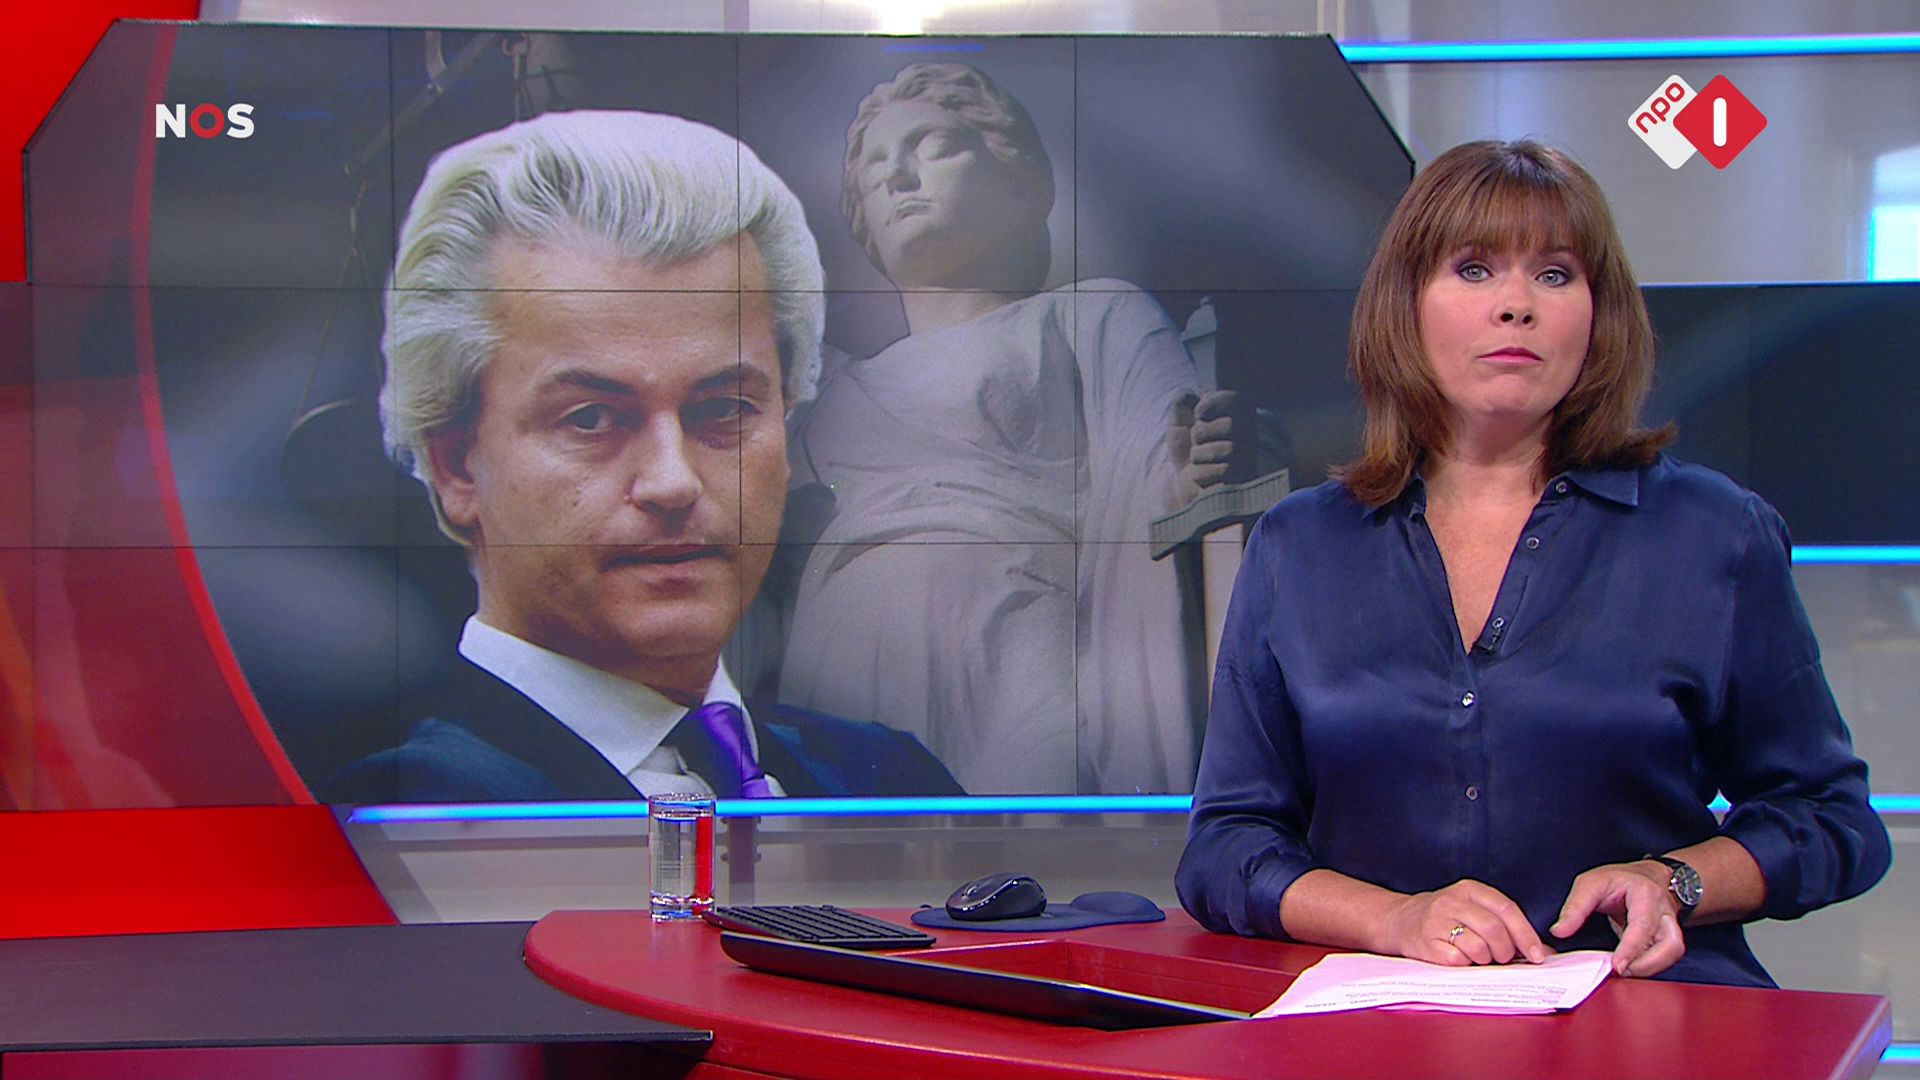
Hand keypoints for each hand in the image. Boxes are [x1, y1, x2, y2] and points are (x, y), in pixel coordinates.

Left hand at [1168, 390, 1238, 505]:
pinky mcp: (1240, 482)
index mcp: (1238, 415)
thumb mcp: (1179, 421)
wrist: (1183, 483)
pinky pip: (1220, 472)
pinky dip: (1201, 474)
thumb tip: (1187, 394)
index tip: (1198, 413)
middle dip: (1201, 433)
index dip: (1210, 403)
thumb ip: (1181, 402)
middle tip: (1197, 441)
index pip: (1235, 399)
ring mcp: (1247, 460)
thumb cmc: (1186, 448)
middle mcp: (1249, 436)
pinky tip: (1201, 477)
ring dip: (1199, 455)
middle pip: (1231, 426)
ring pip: (1225, 450)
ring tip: (1199, 460)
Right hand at [1383, 880, 1548, 966]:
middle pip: (1494, 930)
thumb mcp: (1474, 911)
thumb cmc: (1445, 918)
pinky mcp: (1425, 942)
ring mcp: (1436, 921)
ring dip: (1485, 959)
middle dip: (1506, 951)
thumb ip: (1507, 927)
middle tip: (1503, 959)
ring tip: (1478, 957)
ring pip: (1478, 947)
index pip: (1506, 910)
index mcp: (1469, 890)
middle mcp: (1452, 901)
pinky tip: (1459, 959)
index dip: (1526, 935)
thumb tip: (1544, 953)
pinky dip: (1465, 965)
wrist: (1399, 920)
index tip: (1537, 956)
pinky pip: (1458, 960)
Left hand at [1551, 861, 1684, 977]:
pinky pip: (1667, 957)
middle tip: (1619, 971)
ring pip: (1674, 953)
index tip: (1617, 965)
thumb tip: (1559, 931)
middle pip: (1670, 944)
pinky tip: (1630, 967)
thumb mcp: (1591, 883)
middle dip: (1646, 964)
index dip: (1631, 948)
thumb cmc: (1619, 879)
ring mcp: (1671, 925)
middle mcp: (1664, 911)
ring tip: (1624, 970)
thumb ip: (1575, 907)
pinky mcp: (1669, 937)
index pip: (1643, 925)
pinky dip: (1650, 965)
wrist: (1647, 876)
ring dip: (1650, 967)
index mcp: (1645, 894)